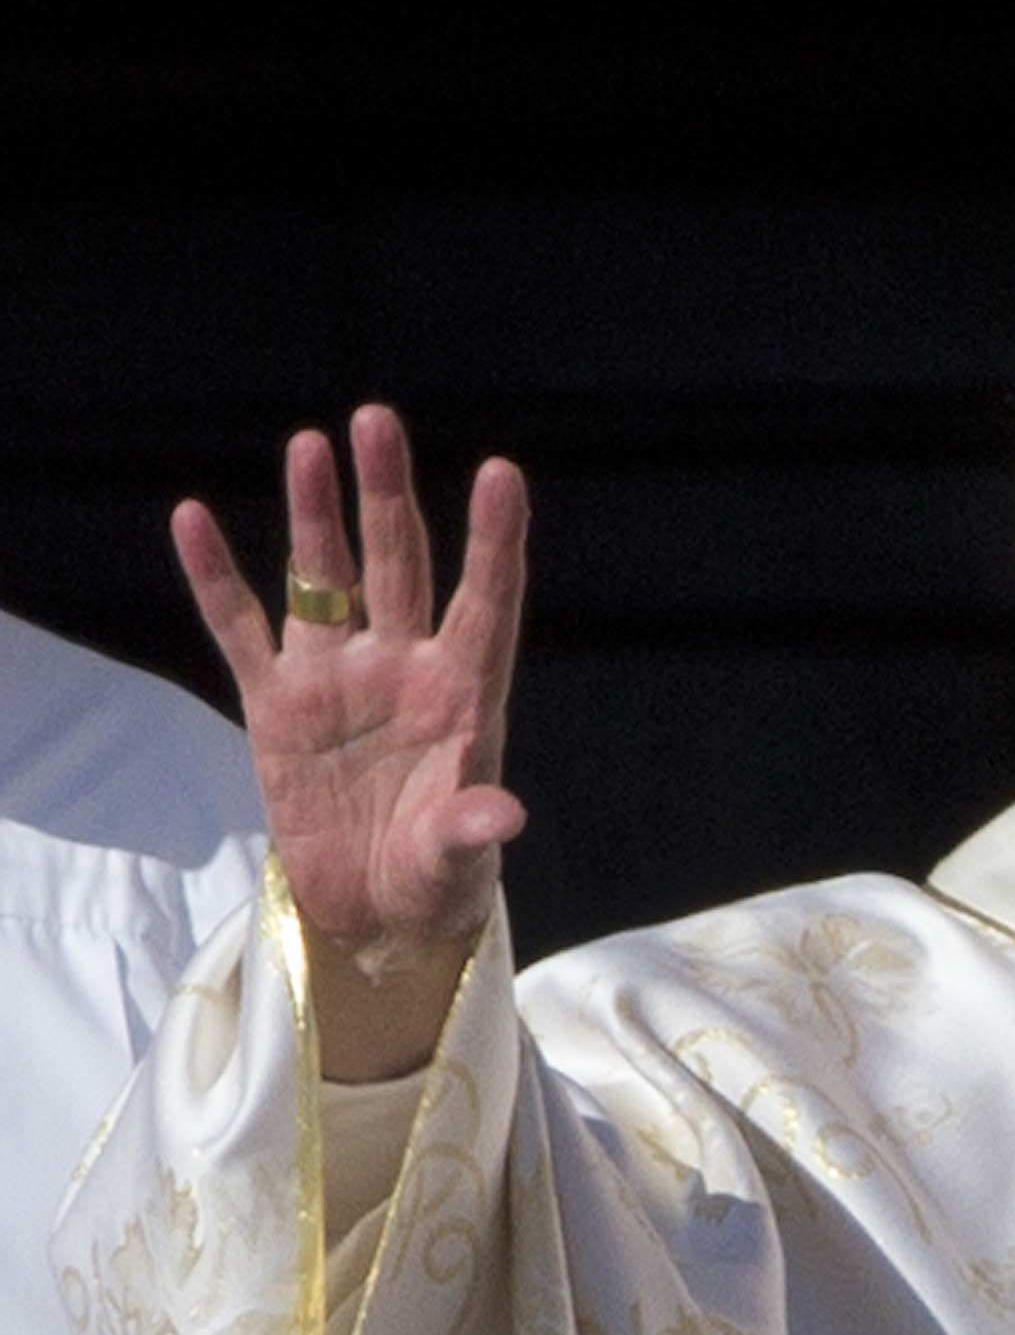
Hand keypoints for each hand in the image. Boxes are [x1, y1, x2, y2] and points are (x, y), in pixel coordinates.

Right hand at [175, 404, 528, 1077]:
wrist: (374, 913)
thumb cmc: (437, 880)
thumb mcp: (458, 862)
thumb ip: (471, 828)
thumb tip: (501, 813)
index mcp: (465, 694)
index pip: (486, 602)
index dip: (494, 542)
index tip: (502, 474)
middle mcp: (403, 668)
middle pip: (399, 565)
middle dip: (388, 496)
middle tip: (377, 421)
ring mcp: (338, 679)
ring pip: (324, 579)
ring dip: (316, 514)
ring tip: (311, 445)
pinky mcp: (277, 705)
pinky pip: (241, 629)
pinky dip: (218, 578)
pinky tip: (193, 518)